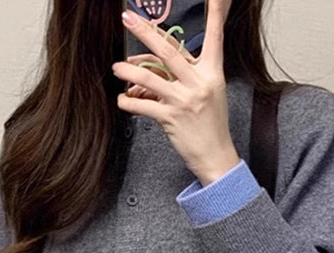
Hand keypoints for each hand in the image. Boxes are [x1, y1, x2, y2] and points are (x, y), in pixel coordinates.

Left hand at [113, 0, 240, 184]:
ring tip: (117, 68)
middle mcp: (198, 83)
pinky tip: (123, 101)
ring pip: (149, 77)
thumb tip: (152, 64)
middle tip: (127, 18)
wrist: (215, 156)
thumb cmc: (210, 125)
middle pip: (168, 50)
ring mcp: (184, 101)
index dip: (215, 15)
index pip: (213, 38)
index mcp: (211, 73)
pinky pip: (142, 105)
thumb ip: (184, 75)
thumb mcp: (207, 93)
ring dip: (128, 71)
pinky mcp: (170, 119)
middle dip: (144, 32)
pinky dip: (128, 102)